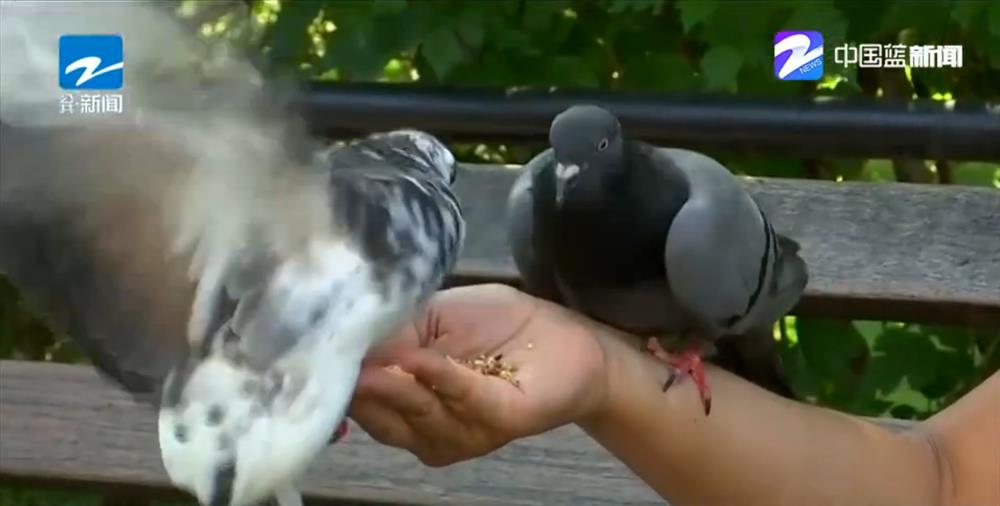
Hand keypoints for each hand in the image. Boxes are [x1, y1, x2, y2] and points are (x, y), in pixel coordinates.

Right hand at [348, 284, 608, 465]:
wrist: (563, 336)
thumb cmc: (496, 324)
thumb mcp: (430, 315)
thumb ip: (392, 330)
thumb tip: (344, 339)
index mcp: (402, 402)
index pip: (357, 401)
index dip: (336, 382)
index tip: (311, 357)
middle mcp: (423, 427)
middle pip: (379, 417)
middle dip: (362, 389)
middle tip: (342, 360)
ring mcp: (460, 431)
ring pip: (415, 415)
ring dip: (398, 385)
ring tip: (385, 356)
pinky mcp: (497, 422)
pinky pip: (462, 402)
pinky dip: (442, 379)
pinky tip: (425, 359)